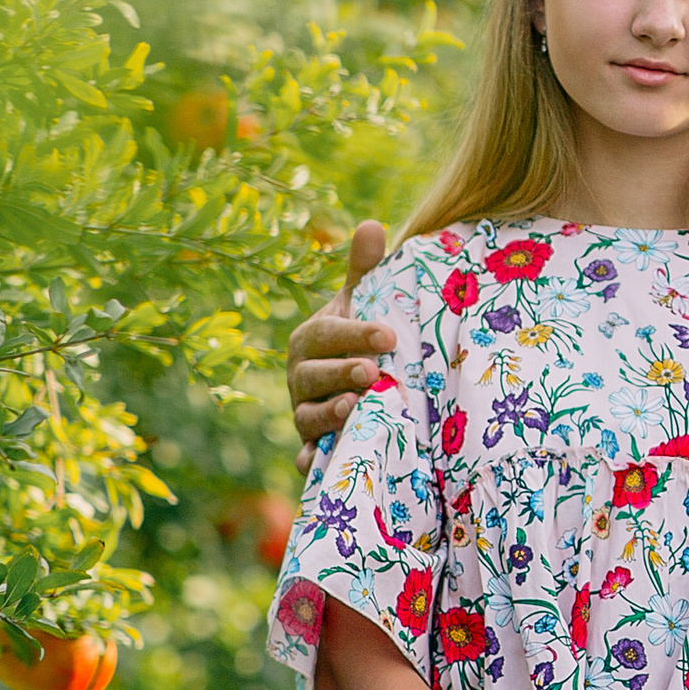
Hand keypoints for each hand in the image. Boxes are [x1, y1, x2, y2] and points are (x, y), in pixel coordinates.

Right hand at [290, 218, 394, 466]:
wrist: (356, 383)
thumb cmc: (362, 337)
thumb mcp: (364, 303)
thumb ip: (367, 270)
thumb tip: (372, 225)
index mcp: (310, 339)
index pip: (328, 333)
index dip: (355, 332)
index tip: (388, 334)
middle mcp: (300, 376)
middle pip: (312, 375)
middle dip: (341, 373)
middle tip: (372, 371)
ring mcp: (304, 411)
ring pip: (307, 416)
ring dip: (329, 414)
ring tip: (354, 408)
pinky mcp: (313, 445)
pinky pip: (307, 456)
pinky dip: (311, 461)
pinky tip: (319, 464)